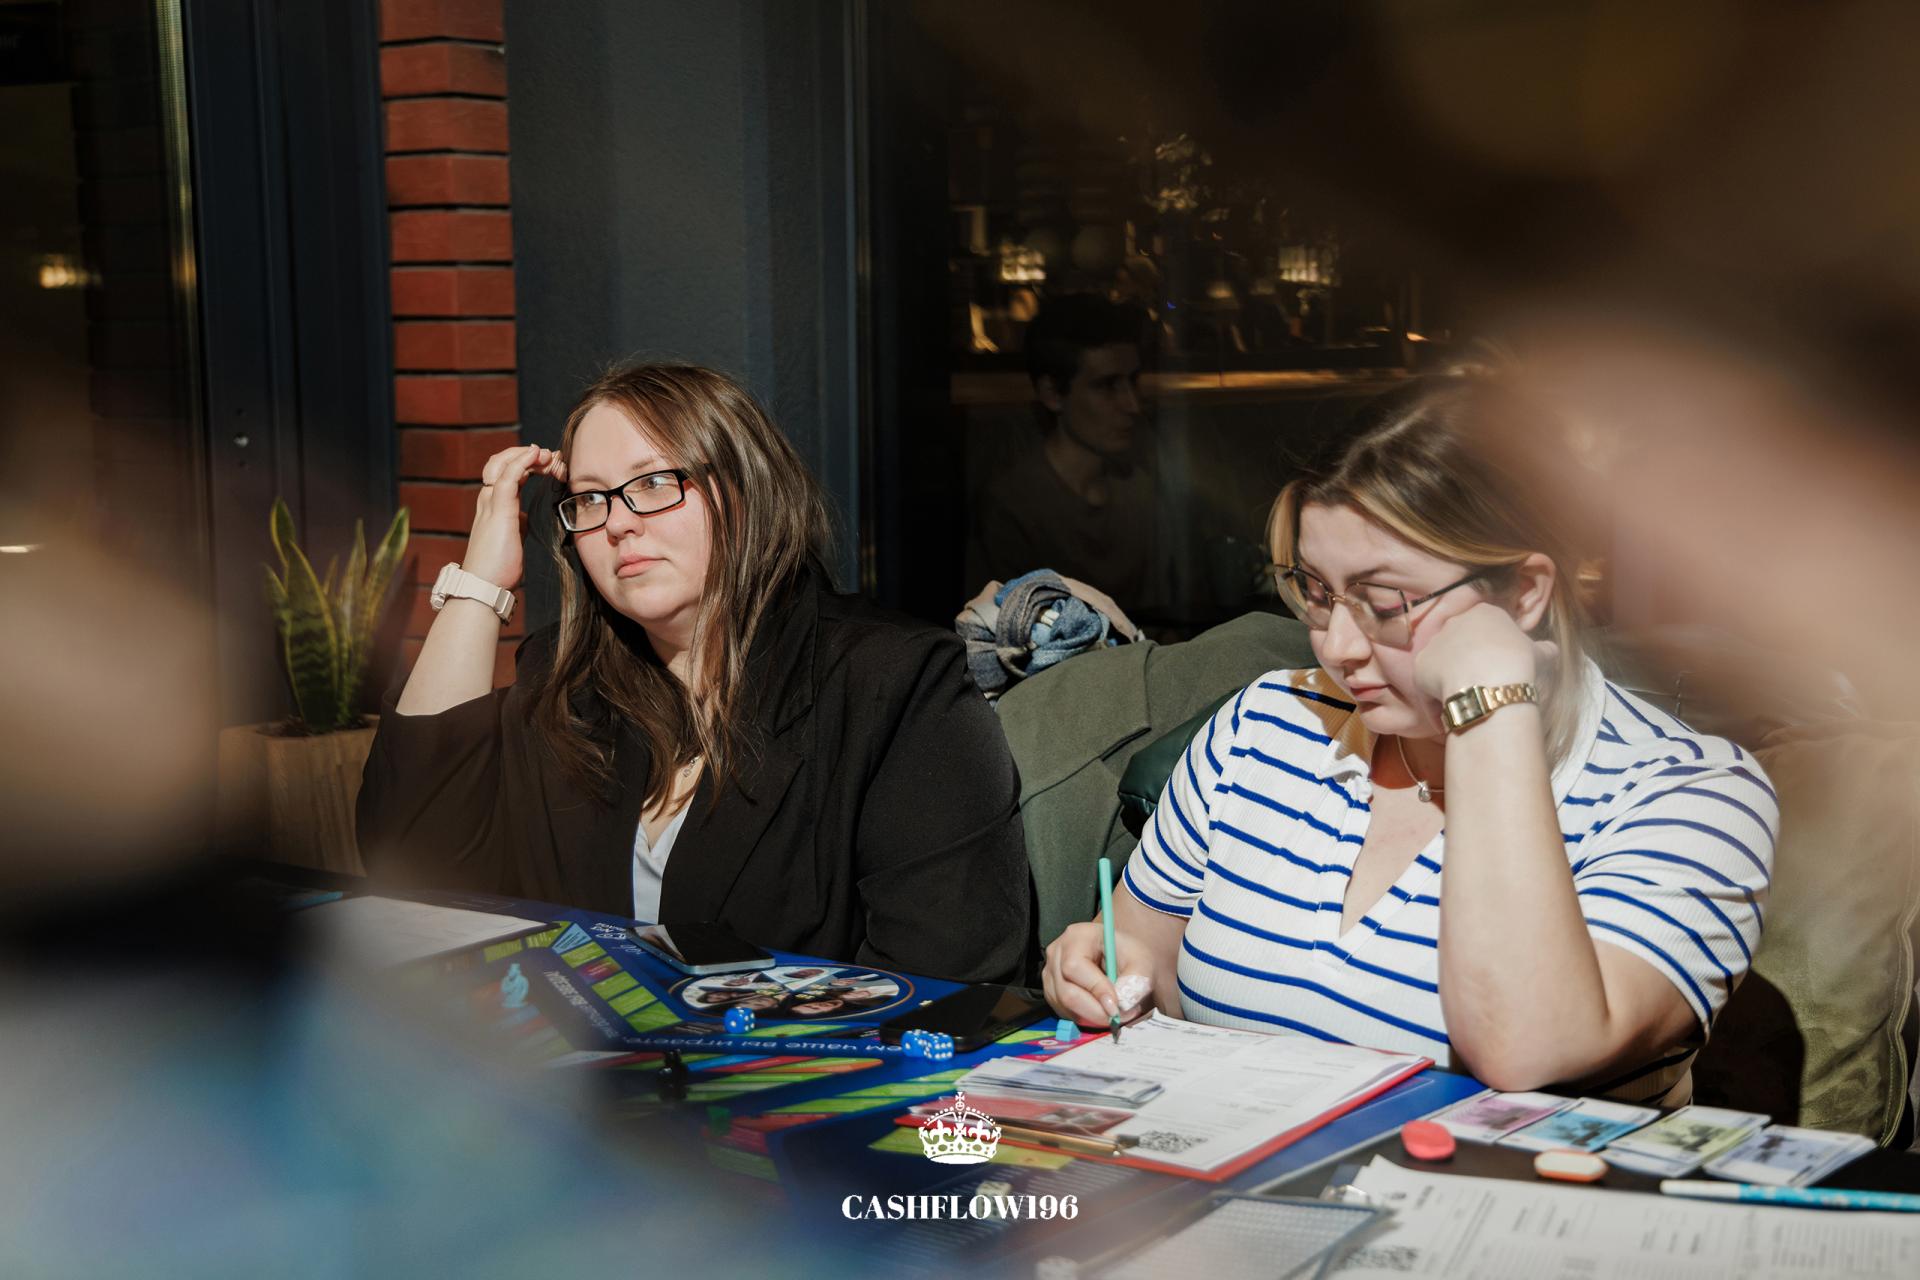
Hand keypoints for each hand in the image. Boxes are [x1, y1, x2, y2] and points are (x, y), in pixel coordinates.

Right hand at [461, 444, 565, 588]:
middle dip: (529, 454)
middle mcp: (488, 498)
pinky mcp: (499, 510)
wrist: (485, 586)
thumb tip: (524, 517)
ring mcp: (491, 503)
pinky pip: (509, 476)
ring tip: (549, 454)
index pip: (507, 471)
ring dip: (529, 454)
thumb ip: (516, 522)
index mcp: (493, 504)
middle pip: (503, 461)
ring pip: (504, 463)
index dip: (527, 462)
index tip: (550, 463)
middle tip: (554, 457)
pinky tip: (537, 454)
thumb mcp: (512, 537)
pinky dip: (523, 461)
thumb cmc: (498, 566)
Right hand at [1042, 920, 1154, 1027]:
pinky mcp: (1051, 991)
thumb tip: (1123, 1003)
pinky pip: (1064, 1012)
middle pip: (1066, 992)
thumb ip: (1136, 981)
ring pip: (1065, 1006)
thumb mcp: (1142, 962)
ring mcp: (1050, 973)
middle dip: (1096, 1011)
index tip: (1116, 1006)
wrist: (1121, 958)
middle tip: (1121, 1016)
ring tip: (1116, 1012)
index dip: (1095, 989)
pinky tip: (1101, 1009)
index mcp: (1077, 936)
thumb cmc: (1128, 956)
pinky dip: (1085, 1017)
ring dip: (1092, 1017)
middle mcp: (1057, 953)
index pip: (1075, 966)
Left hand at [1410, 600, 1556, 700]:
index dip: (1490, 650)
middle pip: (1459, 644)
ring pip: (1442, 664)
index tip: (1497, 667)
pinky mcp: (1420, 666)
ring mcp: (1435, 643)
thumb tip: (1551, 650)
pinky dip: (1435, 701)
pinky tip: (1448, 716)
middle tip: (1480, 685)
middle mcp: (1455, 622)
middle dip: (1466, 662)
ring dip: (1450, 681)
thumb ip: (1542, 649)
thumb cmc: (1519, 663)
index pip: (1484, 628)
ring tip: (1465, 703)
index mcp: (1484, 613)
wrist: (1491, 681)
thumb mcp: (1539, 654)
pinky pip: (1427, 686)